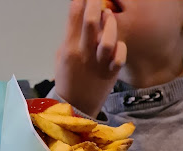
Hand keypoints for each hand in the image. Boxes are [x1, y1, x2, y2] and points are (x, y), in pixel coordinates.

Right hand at [55, 0, 126, 117]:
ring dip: (110, 24)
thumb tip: (79, 19)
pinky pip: (120, 56)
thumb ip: (70, 38)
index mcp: (69, 48)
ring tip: (109, 16)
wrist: (76, 109)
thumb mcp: (61, 57)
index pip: (73, 15)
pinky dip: (121, 47)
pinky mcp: (110, 74)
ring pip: (108, 39)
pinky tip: (118, 43)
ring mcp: (98, 64)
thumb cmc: (68, 80)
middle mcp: (84, 54)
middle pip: (90, 21)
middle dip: (95, 2)